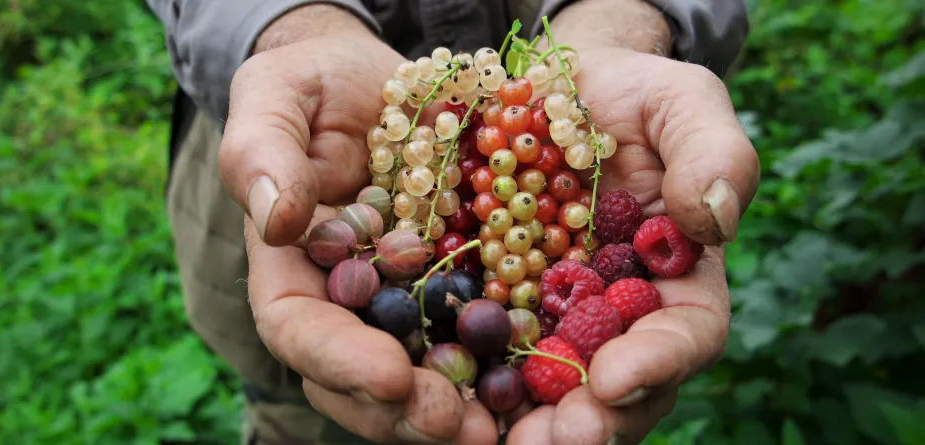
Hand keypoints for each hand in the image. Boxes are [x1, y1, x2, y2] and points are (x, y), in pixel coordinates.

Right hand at [218, 7, 499, 443]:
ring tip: (496, 430)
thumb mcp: (279, 95)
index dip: (337, 360)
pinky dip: (496, 370)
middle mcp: (343, 299)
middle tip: (455, 425)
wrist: (380, 81)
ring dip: (451, 411)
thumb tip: (277, 221)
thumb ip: (264, 152)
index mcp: (291, 266)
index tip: (389, 374)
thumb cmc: (315, 82)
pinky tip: (532, 385)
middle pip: (354, 377)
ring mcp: (400, 301)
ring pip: (415, 377)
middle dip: (400, 409)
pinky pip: (471, 340)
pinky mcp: (454, 289)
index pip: (297, 327)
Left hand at [506, 47, 759, 444]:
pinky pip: (487, 353)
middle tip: (553, 441)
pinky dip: (472, 382)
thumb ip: (712, 151)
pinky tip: (444, 399)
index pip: (686, 334)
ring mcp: (559, 317)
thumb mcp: (680, 99)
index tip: (614, 377)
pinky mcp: (499, 305)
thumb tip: (712, 219)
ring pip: (553, 388)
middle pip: (621, 386)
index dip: (658, 362)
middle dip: (591, 420)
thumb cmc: (628, 93)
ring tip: (497, 441)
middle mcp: (622, 312)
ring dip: (530, 422)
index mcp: (680, 277)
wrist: (553, 89)